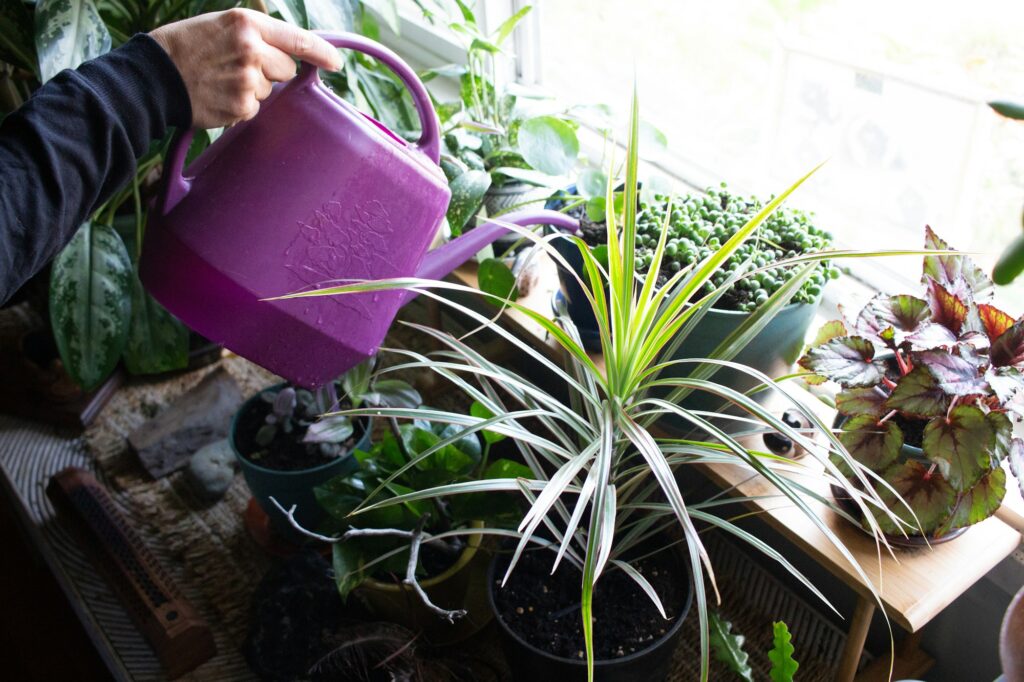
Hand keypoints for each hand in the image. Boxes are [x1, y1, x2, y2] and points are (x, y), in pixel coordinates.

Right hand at [150, 9, 340, 128]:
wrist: (153, 77)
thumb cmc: (186, 47)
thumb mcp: (221, 25)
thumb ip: (257, 34)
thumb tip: (291, 52)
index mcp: (248, 24)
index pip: (299, 39)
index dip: (322, 53)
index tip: (336, 63)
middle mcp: (252, 50)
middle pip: (286, 69)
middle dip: (271, 70)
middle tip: (237, 66)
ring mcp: (248, 81)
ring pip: (270, 91)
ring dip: (253, 89)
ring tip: (221, 80)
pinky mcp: (242, 107)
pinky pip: (255, 109)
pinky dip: (240, 106)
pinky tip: (218, 95)